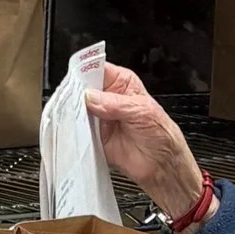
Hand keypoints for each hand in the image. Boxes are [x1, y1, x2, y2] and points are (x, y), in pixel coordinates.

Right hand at [85, 62, 206, 215]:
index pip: (98, 69)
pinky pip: (78, 129)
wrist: (161, 164)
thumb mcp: (141, 112)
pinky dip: (74, 129)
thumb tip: (90, 97)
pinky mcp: (93, 135)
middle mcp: (108, 98)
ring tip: (75, 115)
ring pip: (78, 108)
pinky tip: (75, 129)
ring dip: (74, 112)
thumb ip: (115, 104)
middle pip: (83, 88)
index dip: (86, 71)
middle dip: (77, 93)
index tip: (76, 78)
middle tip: (74, 99)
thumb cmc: (161, 134)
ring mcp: (99, 116)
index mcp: (122, 84)